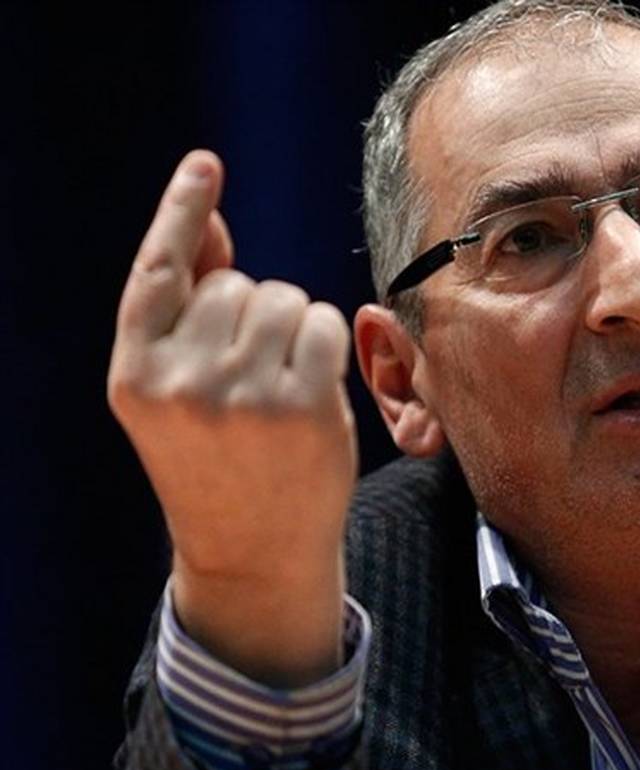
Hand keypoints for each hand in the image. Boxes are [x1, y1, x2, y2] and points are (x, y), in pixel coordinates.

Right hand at [108, 151, 356, 685]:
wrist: (253, 552)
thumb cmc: (218, 460)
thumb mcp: (177, 390)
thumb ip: (188, 309)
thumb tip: (208, 224)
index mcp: (134, 373)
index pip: (158, 272)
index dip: (182, 212)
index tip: (204, 166)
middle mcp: (180, 379)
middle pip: (239, 284)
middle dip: (255, 312)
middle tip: (250, 379)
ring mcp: (242, 393)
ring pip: (285, 299)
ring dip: (294, 328)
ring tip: (277, 388)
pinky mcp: (302, 406)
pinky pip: (324, 324)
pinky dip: (326, 343)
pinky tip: (313, 388)